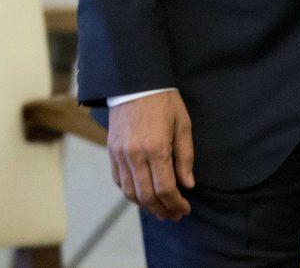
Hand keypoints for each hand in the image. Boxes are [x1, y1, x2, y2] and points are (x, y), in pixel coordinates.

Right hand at [107, 90, 194, 221]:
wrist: (136, 83)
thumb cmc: (164, 101)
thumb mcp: (183, 124)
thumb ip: (185, 156)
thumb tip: (188, 184)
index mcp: (156, 147)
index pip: (165, 188)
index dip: (176, 203)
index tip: (185, 209)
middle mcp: (134, 155)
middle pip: (146, 195)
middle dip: (162, 210)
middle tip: (174, 216)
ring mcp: (120, 155)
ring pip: (130, 192)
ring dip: (146, 206)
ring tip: (161, 210)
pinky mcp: (111, 152)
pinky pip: (119, 181)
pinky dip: (131, 193)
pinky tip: (143, 195)